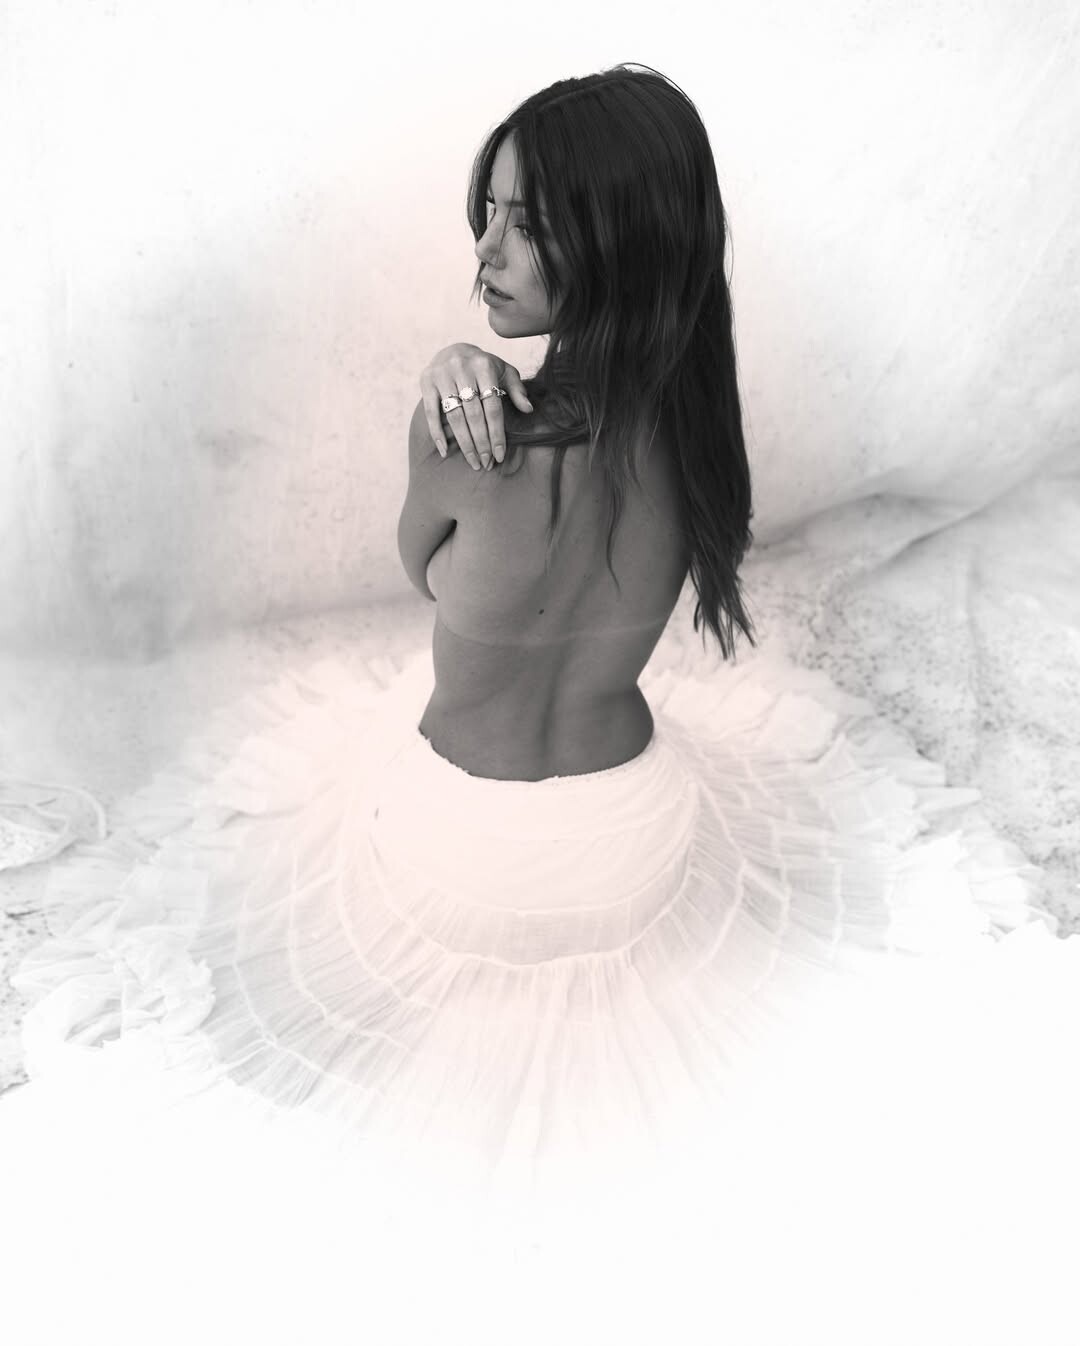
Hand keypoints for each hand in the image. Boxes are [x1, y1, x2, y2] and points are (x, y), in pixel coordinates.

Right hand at [420, 343, 533, 470]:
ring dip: (464, 443)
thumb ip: (516, 389)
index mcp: (484, 366)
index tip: (499, 454)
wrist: (453, 349)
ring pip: (454, 416)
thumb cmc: (483, 366)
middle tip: (486, 463)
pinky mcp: (426, 381)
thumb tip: (529, 409)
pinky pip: (431, 412)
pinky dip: (437, 433)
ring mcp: (442, 374)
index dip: (496, 433)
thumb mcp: (504, 372)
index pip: (492, 407)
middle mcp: (462, 368)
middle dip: (481, 442)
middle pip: (474, 414)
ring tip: (473, 461)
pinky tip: (445, 451)